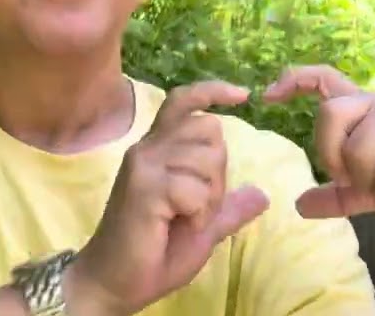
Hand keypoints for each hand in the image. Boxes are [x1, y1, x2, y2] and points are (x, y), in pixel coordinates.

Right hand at [70, 81, 269, 315]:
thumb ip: (227, 208)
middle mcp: (148, 149)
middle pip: (210, 130)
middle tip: (198, 206)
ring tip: (185, 218)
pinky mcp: (143, 187)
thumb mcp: (202, 228)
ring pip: (207, 159)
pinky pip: (194, 189)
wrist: (113, 283)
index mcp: (158, 150)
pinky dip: (198, 214)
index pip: (183, 102)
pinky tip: (177, 226)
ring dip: (209, 197)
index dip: (212, 92)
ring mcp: (144, 165)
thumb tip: (262, 194)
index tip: (242, 95)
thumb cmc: (153, 254)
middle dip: (218, 172)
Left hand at [262, 65, 374, 221]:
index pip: (324, 79)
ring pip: (359, 149)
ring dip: (366, 184)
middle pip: (330, 114)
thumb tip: (299, 204)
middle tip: (347, 178)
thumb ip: (341, 194)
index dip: (293, 80)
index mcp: (368, 110)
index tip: (268, 95)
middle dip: (329, 153)